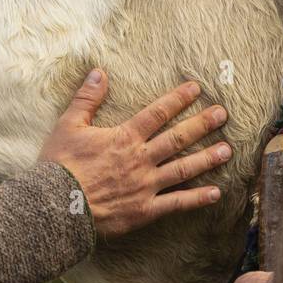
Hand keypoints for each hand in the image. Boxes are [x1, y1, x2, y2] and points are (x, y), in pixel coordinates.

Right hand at [41, 68, 230, 238]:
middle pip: (177, 138)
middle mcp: (140, 159)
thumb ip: (87, 98)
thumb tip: (99, 72)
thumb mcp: (68, 125)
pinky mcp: (144, 210)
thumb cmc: (59, 165)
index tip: (197, 88)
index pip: (157, 113)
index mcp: (124, 137)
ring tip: (227, 150)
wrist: (55, 206)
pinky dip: (197, 199)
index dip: (178, 99)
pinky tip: (216, 193)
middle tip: (223, 114)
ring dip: (206, 158)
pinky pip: (176, 203)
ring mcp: (145, 186)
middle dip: (202, 124)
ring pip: (183, 168)